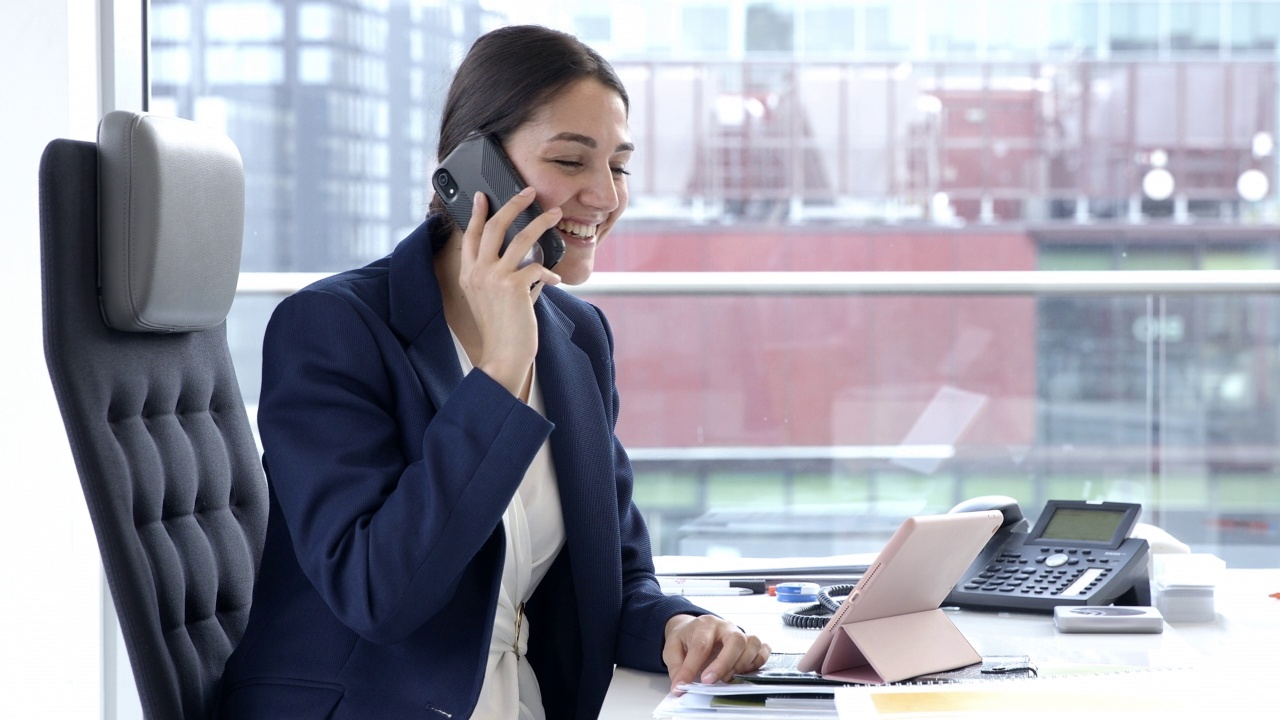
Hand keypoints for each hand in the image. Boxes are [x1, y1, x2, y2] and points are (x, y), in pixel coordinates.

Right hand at [457, 188, 560, 396]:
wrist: (503, 356)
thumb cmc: (502, 330)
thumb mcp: (491, 299)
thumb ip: (503, 276)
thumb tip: (529, 259)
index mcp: (468, 274)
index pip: (470, 235)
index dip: (476, 213)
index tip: (482, 196)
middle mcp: (477, 273)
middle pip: (493, 226)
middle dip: (513, 204)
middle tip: (529, 192)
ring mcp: (494, 278)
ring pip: (520, 238)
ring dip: (540, 222)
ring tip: (554, 214)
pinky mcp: (513, 287)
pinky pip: (537, 267)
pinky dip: (549, 272)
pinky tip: (555, 280)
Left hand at [662, 614, 769, 692]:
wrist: (694, 628)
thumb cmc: (686, 638)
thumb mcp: (672, 649)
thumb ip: (676, 667)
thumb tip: (680, 685)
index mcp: (704, 625)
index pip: (701, 645)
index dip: (694, 666)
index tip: (688, 683)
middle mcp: (725, 626)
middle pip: (735, 640)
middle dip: (724, 664)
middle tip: (709, 681)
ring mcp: (741, 633)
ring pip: (752, 645)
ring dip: (741, 665)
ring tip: (725, 677)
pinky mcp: (750, 642)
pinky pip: (763, 649)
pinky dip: (757, 662)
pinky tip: (743, 671)